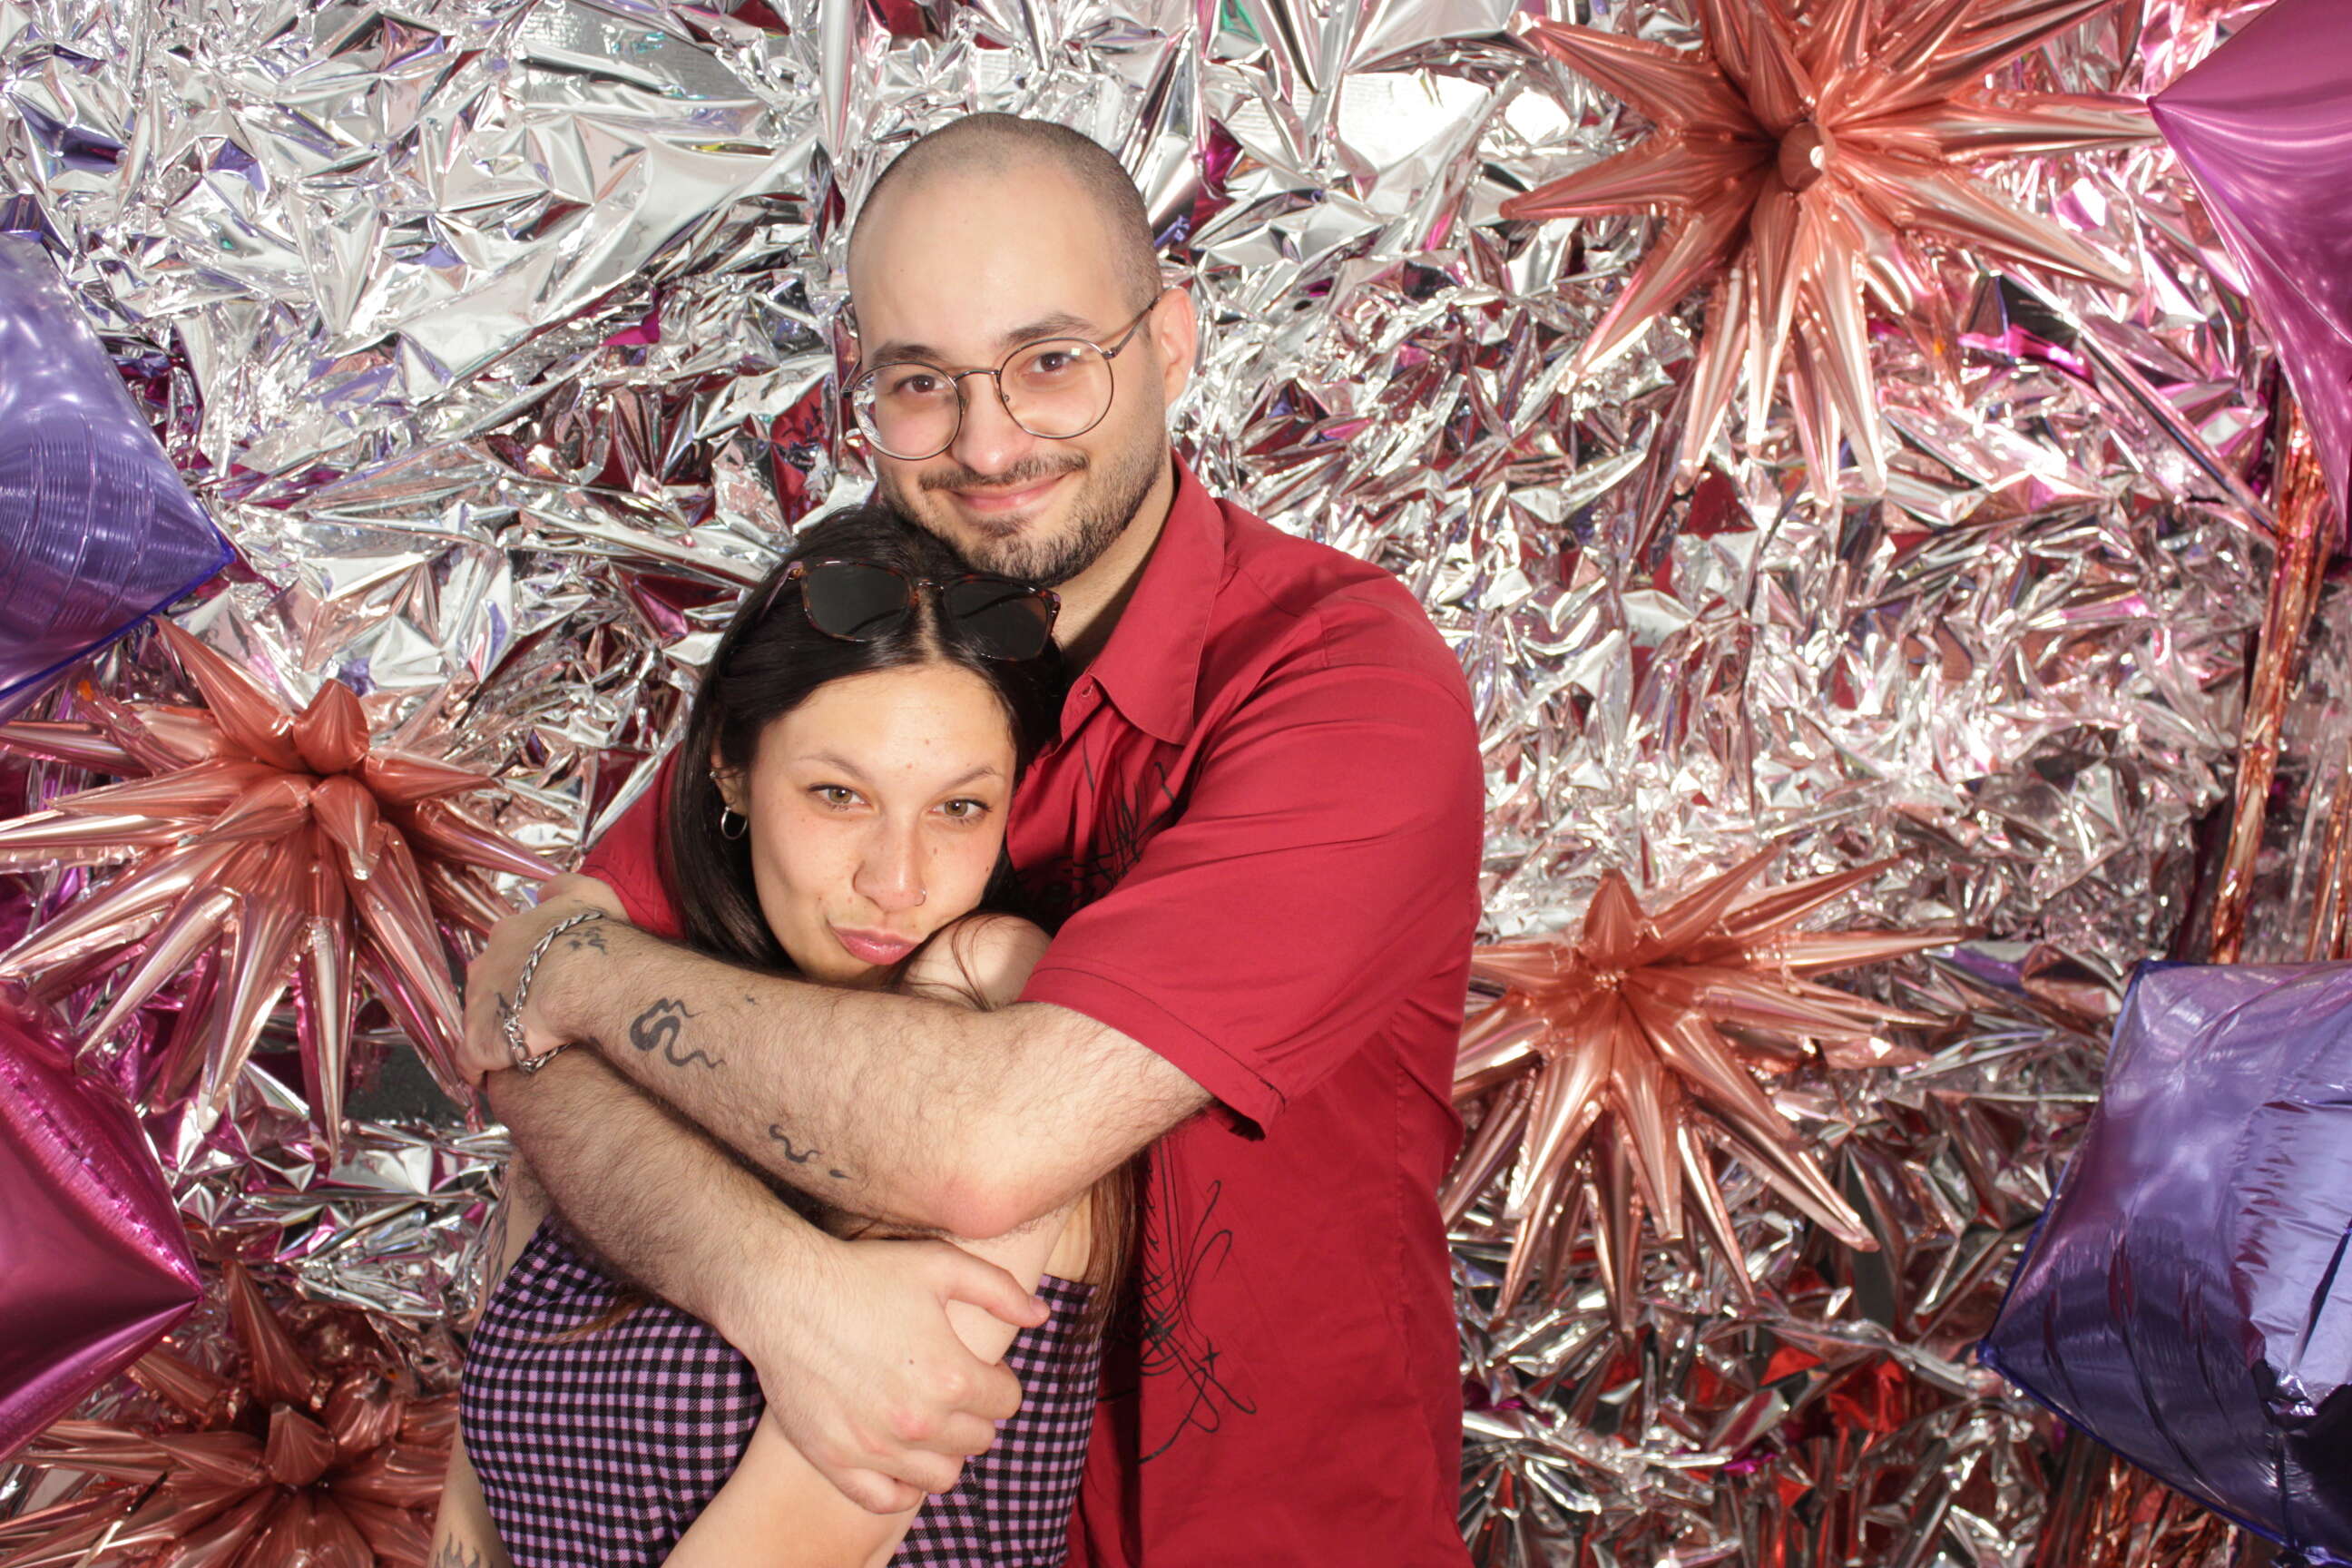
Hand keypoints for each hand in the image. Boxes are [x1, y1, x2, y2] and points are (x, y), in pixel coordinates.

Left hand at [459, 875, 629, 1087]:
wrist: (585, 977)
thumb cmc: (594, 937)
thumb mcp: (587, 893)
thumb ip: (563, 887)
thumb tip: (545, 892)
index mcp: (508, 935)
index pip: (506, 950)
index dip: (523, 965)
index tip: (542, 977)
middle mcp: (483, 968)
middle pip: (486, 984)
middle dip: (504, 997)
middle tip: (533, 1011)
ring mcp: (477, 1007)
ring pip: (479, 1020)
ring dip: (495, 1030)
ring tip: (521, 1045)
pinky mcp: (480, 1044)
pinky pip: (470, 1061)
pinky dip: (478, 1069)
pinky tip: (494, 1076)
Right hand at [726, 1234, 1050, 1512]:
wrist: (784, 1294)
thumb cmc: (864, 1274)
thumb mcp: (941, 1264)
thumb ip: (1000, 1291)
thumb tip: (1041, 1316)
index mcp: (951, 1376)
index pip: (1007, 1402)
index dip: (998, 1380)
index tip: (979, 1368)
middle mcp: (918, 1421)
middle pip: (979, 1440)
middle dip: (975, 1414)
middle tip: (951, 1389)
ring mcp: (876, 1447)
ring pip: (942, 1477)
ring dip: (945, 1452)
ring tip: (929, 1421)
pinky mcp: (837, 1461)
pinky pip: (888, 1499)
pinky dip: (901, 1485)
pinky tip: (898, 1453)